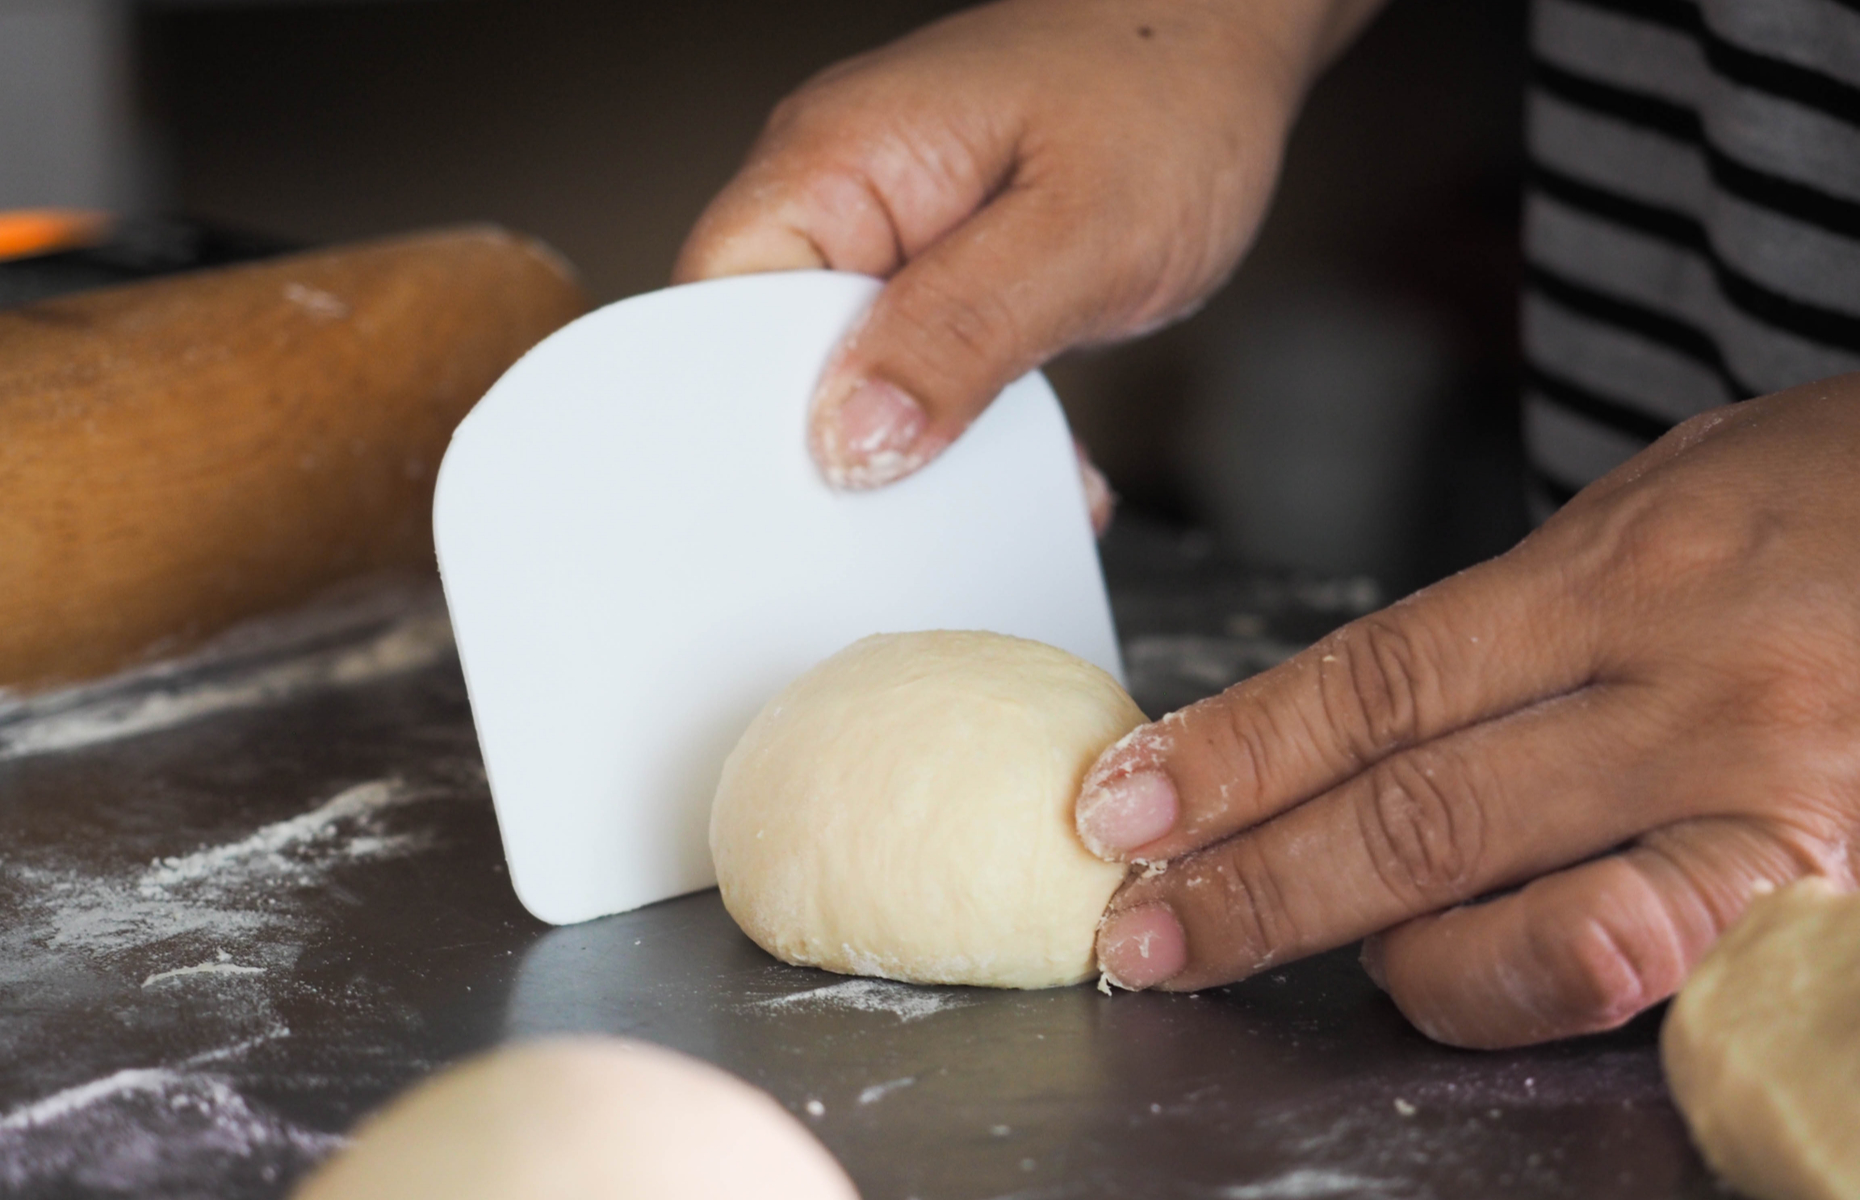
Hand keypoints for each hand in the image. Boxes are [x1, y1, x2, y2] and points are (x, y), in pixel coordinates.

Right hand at [675, 0, 1382, 490]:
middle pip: (775, 365)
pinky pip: (921, 377)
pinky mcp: (940, 279)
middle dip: (842, 457)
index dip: (745, 424)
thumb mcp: (1079, 233)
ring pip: (856, 385)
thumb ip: (962, 335)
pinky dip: (976, 434)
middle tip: (912, 522)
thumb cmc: (1168, 91)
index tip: (809, 507)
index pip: (717, 317)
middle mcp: (841, 201)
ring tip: (992, 499)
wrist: (1233, 39)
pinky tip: (1039, 467)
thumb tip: (849, 444)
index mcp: (831, 166)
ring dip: (924, 454)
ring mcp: (890, 242)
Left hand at [1076, 377, 1859, 1048]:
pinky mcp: (1833, 896)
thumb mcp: (1662, 500)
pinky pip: (1657, 975)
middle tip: (1141, 926)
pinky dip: (1535, 991)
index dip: (1235, 752)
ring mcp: (1772, 812)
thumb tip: (1370, 707)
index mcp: (1624, 575)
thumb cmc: (1832, 505)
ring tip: (1260, 955)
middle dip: (1255, 883)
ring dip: (1372, 958)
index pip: (1379, 683)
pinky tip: (1446, 988)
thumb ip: (1523, 606)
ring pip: (1526, 924)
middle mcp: (1689, 698)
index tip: (1125, 803)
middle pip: (1419, 814)